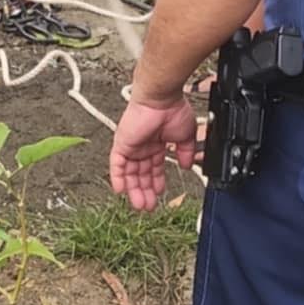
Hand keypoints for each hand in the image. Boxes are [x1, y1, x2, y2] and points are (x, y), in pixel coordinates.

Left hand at [109, 93, 197, 210]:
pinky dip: (118, 177)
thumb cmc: (173, 109)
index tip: (160, 193)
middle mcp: (142, 146)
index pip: (154, 167)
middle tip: (149, 205)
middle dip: (145, 191)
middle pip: (141, 173)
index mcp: (156, 143)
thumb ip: (186, 152)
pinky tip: (122, 191)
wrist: (162, 99)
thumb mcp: (186, 136)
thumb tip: (187, 165)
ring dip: (134, 189)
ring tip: (140, 204)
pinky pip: (116, 164)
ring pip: (129, 173)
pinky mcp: (122, 143)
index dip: (156, 182)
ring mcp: (131, 145)